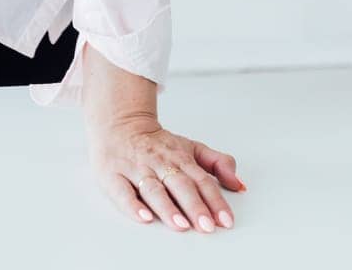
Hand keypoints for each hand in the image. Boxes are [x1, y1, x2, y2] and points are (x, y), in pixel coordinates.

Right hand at [88, 112, 245, 232]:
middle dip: (195, 207)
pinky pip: (122, 193)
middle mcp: (160, 164)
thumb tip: (239, 184)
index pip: (202, 181)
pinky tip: (144, 217)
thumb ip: (218, 163)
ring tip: (181, 225)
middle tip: (207, 226)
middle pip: (180, 186)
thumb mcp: (192, 148)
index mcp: (181, 158)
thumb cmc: (158, 144)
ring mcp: (136, 169)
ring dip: (167, 208)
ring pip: (153, 190)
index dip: (215, 201)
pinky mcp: (113, 176)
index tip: (226, 220)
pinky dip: (133, 206)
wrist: (121, 125)